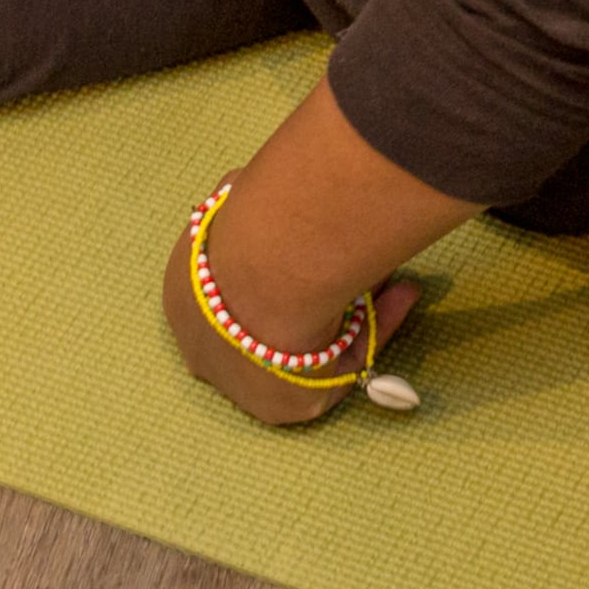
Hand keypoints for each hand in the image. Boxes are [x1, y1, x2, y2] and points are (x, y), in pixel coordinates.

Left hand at [162, 79, 474, 426]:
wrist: (264, 269)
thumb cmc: (247, 223)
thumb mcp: (238, 188)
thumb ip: (248, 187)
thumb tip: (259, 179)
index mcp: (184, 295)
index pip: (224, 288)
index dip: (271, 262)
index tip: (311, 238)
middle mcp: (205, 346)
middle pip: (265, 327)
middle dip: (312, 296)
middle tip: (357, 262)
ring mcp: (241, 383)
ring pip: (302, 350)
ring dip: (349, 313)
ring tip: (392, 274)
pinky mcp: (283, 409)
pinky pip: (332, 371)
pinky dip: (371, 333)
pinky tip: (403, 294)